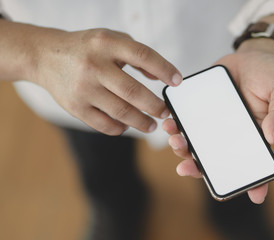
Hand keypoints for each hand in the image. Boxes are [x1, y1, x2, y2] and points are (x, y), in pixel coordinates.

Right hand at [31, 28, 181, 134]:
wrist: (46, 57)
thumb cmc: (88, 49)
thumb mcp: (112, 41)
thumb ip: (138, 55)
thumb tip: (162, 76)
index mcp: (106, 44)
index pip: (142, 56)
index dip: (164, 69)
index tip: (177, 82)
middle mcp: (94, 65)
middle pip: (133, 92)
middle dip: (155, 106)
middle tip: (165, 112)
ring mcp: (83, 88)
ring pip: (121, 112)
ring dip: (142, 122)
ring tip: (152, 124)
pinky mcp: (75, 107)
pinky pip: (104, 125)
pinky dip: (120, 128)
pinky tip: (128, 126)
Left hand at [162, 39, 273, 203]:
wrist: (254, 55)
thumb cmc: (273, 76)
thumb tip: (271, 136)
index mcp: (257, 137)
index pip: (256, 165)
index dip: (256, 183)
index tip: (255, 196)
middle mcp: (234, 135)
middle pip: (217, 160)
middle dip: (200, 168)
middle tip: (186, 167)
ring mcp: (216, 123)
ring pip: (198, 144)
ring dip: (184, 148)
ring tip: (175, 141)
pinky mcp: (203, 108)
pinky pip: (188, 121)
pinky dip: (177, 125)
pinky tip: (171, 122)